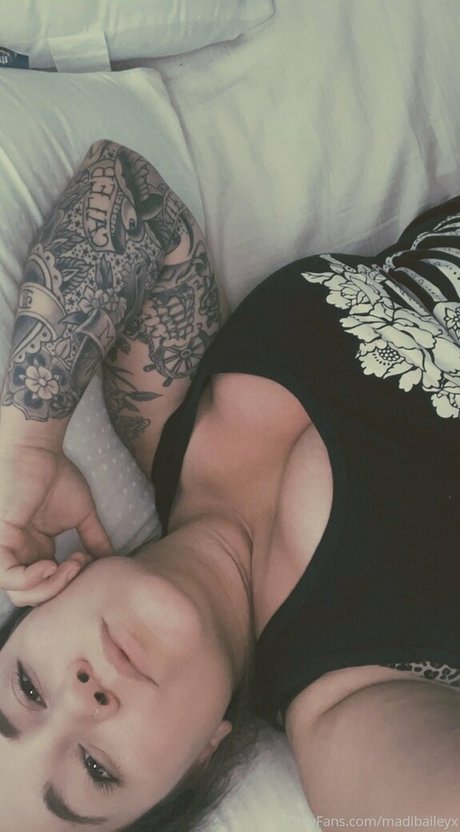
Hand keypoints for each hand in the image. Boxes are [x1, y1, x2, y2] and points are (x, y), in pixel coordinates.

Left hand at [0, 445, 113, 605]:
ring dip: (51, 586)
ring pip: (20, 593)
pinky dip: (30, 579)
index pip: (49, 586)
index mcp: (36, 551)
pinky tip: (50, 564)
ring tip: (70, 564)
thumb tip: (113, 559)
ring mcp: (7, 550)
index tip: (89, 562)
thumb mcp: (82, 515)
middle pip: (33, 597)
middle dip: (61, 590)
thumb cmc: (56, 475)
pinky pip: (7, 577)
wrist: (37, 450)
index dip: (70, 584)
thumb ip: (95, 539)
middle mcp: (20, 555)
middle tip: (80, 565)